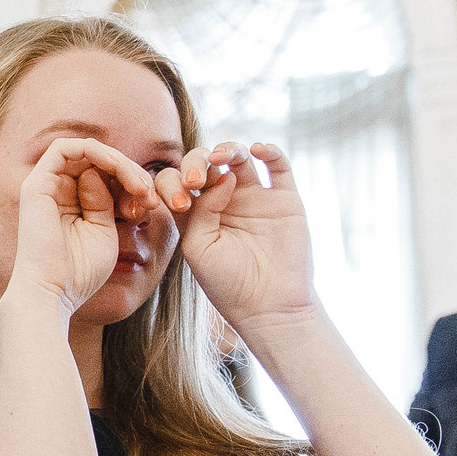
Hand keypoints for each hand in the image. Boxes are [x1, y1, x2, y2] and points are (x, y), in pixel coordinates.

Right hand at [7, 137, 160, 313]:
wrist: (53, 292)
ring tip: (138, 185)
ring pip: (87, 152)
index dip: (132, 181)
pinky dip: (94, 151)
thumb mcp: (106, 230)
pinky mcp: (36, 183)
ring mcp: (45, 185)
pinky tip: (116, 167)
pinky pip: (65, 148)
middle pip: (98, 162)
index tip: (152, 203)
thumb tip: (107, 175)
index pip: (105, 175)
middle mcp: (56, 190)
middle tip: (148, 194)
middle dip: (131, 172)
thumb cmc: (80, 271)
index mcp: (72, 203)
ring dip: (118, 161)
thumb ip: (108, 200)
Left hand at [161, 141, 317, 334]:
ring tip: (221, 158)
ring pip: (239, 157)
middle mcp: (223, 201)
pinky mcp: (284, 200)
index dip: (172, 182)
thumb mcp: (198, 248)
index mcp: (196, 213)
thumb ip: (200, 210)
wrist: (270, 306)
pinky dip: (269, 150)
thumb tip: (221, 177)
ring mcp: (255, 198)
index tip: (179, 203)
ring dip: (227, 149)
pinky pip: (278, 165)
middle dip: (195, 162)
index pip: (176, 181)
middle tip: (194, 180)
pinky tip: (257, 150)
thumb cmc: (227, 283)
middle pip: (204, 163)